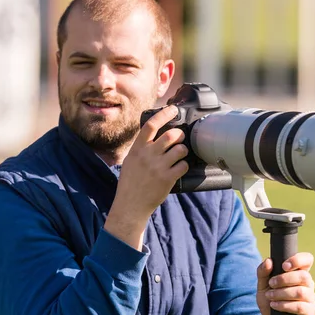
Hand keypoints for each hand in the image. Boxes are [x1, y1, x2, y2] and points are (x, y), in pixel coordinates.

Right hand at [105, 105, 188, 248]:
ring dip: (183, 150)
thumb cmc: (130, 182)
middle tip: (180, 138)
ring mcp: (158, 167)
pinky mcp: (167, 178)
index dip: (164, 115)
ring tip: (180, 155)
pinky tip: (179, 168)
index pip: (151, 125)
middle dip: (179, 135)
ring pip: (180, 149)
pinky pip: (183, 165)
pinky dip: (184, 165)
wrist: (130, 205)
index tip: (173, 109)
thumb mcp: (131, 160)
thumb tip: (156, 135)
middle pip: (171, 135)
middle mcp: (148, 155)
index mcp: (137, 149)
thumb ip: (142, 148)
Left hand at [256, 252, 314, 314]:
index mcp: (298, 272)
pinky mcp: (310, 312)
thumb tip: (269, 261)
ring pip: (301, 292)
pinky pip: (301, 307)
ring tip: (269, 296)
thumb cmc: (269, 298)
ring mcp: (310, 298)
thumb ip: (263, 272)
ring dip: (282, 293)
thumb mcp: (262, 284)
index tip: (283, 266)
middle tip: (271, 284)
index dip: (298, 260)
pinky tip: (274, 305)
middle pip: (303, 276)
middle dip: (284, 279)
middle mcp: (308, 283)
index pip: (307, 259)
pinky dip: (285, 305)